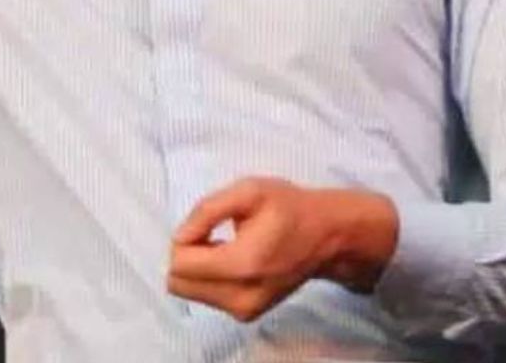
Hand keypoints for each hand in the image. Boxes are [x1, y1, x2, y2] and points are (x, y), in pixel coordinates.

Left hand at [167, 177, 398, 321]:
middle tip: (214, 235)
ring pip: (190, 291)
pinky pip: (206, 296)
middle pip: (179, 284)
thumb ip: (206, 211)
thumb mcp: (248, 191)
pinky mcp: (247, 315)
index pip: (180, 265)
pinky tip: (234, 260)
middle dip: (188, 255)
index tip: (208, 225)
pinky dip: (211, 277)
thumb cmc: (288, 207)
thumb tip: (179, 237)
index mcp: (241, 265)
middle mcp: (241, 297)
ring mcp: (245, 311)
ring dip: (199, 267)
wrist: (326, 237)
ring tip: (228, 246)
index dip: (185, 239)